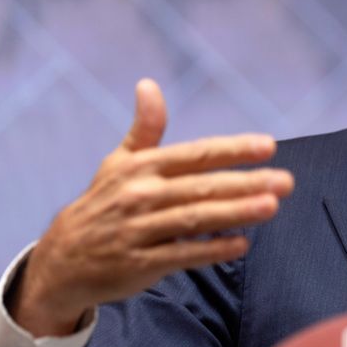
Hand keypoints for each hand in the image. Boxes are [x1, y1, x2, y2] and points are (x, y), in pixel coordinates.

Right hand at [8, 78, 292, 337]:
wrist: (62, 258)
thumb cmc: (104, 203)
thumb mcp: (119, 162)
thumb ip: (145, 128)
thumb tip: (149, 84)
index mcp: (142, 166)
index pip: (196, 154)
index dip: (233, 149)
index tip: (269, 146)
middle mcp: (141, 194)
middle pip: (202, 186)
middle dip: (246, 182)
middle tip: (285, 181)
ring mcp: (139, 230)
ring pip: (195, 219)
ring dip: (235, 212)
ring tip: (271, 206)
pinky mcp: (139, 263)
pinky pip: (182, 254)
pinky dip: (211, 250)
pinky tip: (241, 244)